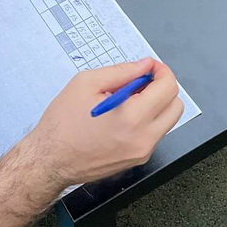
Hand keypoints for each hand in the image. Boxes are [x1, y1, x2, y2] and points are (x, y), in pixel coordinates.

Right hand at [21, 58, 183, 186]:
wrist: (50, 160)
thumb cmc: (62, 124)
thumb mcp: (86, 83)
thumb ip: (121, 71)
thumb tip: (144, 66)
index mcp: (132, 117)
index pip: (168, 88)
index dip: (161, 71)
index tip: (150, 67)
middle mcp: (143, 138)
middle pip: (175, 105)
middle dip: (162, 88)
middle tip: (140, 82)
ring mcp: (142, 152)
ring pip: (167, 121)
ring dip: (155, 104)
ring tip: (127, 100)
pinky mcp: (137, 160)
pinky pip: (154, 133)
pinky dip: (146, 120)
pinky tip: (122, 116)